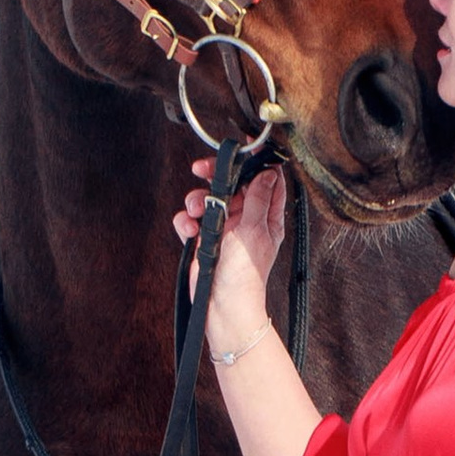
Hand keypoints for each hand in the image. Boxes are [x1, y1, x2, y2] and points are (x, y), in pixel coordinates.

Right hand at [175, 160, 287, 364]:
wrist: (223, 305)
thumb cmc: (244, 274)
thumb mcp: (254, 230)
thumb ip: (257, 199)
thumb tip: (268, 172)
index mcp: (265, 216)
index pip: (264, 180)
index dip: (254, 163)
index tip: (242, 150)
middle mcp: (246, 219)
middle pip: (231, 185)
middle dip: (215, 176)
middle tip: (201, 169)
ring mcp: (224, 229)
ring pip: (207, 200)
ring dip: (196, 201)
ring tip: (196, 211)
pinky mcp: (205, 240)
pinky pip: (191, 221)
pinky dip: (186, 222)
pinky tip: (190, 231)